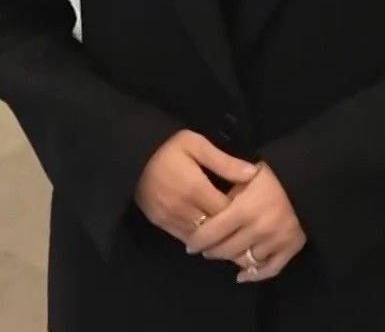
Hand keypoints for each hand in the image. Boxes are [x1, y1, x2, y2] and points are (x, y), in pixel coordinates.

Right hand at [134, 131, 257, 244]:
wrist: (131, 154)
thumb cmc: (168, 146)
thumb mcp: (197, 144)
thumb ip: (225, 162)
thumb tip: (253, 174)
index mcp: (195, 189)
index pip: (226, 211)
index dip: (241, 211)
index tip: (250, 206)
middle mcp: (182, 208)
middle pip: (215, 228)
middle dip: (230, 226)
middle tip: (244, 222)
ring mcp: (169, 218)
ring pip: (201, 238)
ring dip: (215, 236)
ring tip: (230, 231)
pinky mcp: (159, 223)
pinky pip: (185, 238)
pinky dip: (199, 238)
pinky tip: (209, 234)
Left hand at [185, 163, 305, 282]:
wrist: (307, 177)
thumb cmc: (270, 175)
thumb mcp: (242, 177)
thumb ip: (223, 197)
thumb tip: (202, 217)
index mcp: (244, 208)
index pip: (211, 233)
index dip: (197, 241)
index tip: (190, 244)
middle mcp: (260, 228)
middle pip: (225, 250)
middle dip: (211, 250)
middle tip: (205, 249)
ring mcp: (277, 239)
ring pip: (245, 260)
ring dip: (231, 259)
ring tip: (223, 253)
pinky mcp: (292, 247)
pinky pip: (270, 269)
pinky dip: (255, 275)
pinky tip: (242, 275)